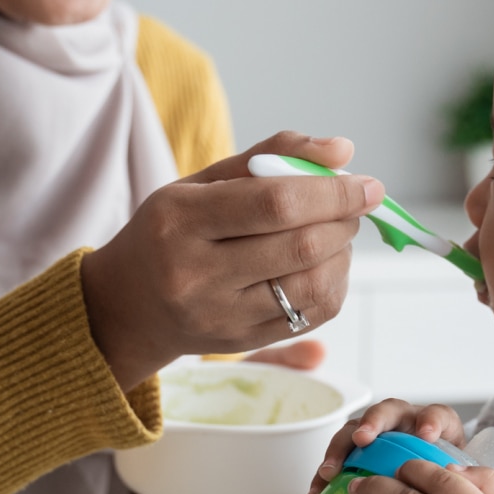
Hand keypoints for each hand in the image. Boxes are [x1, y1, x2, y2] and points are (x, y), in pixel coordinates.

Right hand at [80, 133, 382, 389]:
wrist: (126, 306)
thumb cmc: (170, 232)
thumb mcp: (201, 183)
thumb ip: (270, 157)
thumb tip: (343, 150)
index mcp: (180, 220)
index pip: (274, 203)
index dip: (332, 193)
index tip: (368, 184)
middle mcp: (196, 273)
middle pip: (299, 246)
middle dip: (344, 220)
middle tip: (355, 205)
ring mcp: (219, 315)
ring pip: (313, 286)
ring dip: (343, 253)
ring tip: (337, 233)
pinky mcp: (241, 343)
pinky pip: (312, 316)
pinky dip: (334, 284)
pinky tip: (325, 264)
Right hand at [306, 398, 464, 493]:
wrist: (431, 485)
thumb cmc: (446, 479)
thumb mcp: (462, 476)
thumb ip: (466, 477)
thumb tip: (459, 484)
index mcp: (433, 424)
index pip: (435, 414)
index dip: (430, 421)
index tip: (426, 434)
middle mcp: (401, 422)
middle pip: (384, 413)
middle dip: (372, 424)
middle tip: (363, 439)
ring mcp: (373, 435)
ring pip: (352, 432)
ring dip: (338, 450)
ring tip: (328, 472)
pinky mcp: (354, 454)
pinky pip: (336, 460)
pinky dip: (322, 478)